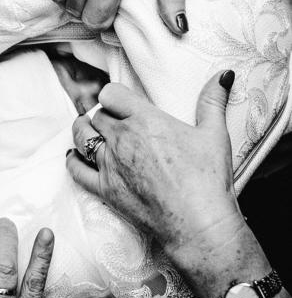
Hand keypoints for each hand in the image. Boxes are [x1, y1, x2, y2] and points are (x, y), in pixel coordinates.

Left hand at [66, 71, 246, 272]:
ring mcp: (110, 164)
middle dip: (103, 115)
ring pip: (82, 137)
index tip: (119, 102)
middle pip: (97, 116)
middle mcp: (121, 139)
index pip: (110, 94)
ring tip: (88, 129)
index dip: (112, 96)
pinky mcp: (104, 188)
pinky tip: (74, 155)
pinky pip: (77, 170)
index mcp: (144, 120)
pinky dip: (73, 160)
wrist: (197, 222)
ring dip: (82, 130)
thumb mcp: (214, 134)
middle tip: (112, 121)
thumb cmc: (207, 178)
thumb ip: (213, 101)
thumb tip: (223, 74)